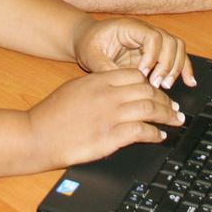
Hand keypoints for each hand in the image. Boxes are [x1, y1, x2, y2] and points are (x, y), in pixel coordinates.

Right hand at [28, 69, 184, 167]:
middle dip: (165, 100)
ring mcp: (111, 115)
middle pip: (148, 91)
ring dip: (167, 115)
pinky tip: (159, 136)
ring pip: (150, 109)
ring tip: (175, 120)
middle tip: (174, 107)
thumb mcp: (75, 88)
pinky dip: (155, 133)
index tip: (158, 91)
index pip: (137, 75)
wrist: (37, 135)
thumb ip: (99, 85)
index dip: (152, 83)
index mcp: (100, 79)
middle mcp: (108, 94)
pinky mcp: (111, 136)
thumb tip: (118, 87)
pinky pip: (142, 131)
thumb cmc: (52, 114)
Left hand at [72, 17, 195, 88]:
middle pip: (170, 41)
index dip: (152, 56)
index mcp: (131, 27)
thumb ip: (105, 67)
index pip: (153, 37)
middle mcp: (146, 31)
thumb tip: (122, 82)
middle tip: (156, 83)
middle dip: (167, 64)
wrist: (89, 39)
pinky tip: (189, 82)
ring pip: (177, 48)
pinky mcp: (157, 52)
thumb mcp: (91, 55)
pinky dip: (184, 69)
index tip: (142, 73)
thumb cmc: (90, 43)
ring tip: (167, 85)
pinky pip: (177, 56)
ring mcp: (154, 41)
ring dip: (177, 67)